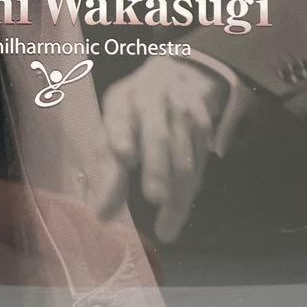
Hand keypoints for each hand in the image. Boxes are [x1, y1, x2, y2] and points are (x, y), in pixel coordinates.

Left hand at [93, 57, 228, 243]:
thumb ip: (107, 170)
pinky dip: (191, 187)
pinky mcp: (205, 121)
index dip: (121, 133)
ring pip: (183, 153)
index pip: (120, 115)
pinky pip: (200, 160)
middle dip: (157, 166)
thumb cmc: (132, 115)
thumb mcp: (113, 132)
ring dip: (177, 192)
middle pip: (157, 134)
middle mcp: (154, 98)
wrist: (174, 78)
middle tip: (154, 199)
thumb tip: (101, 216)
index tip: (123, 155)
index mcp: (122, 99)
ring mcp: (183, 107)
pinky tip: (181, 209)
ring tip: (167, 228)